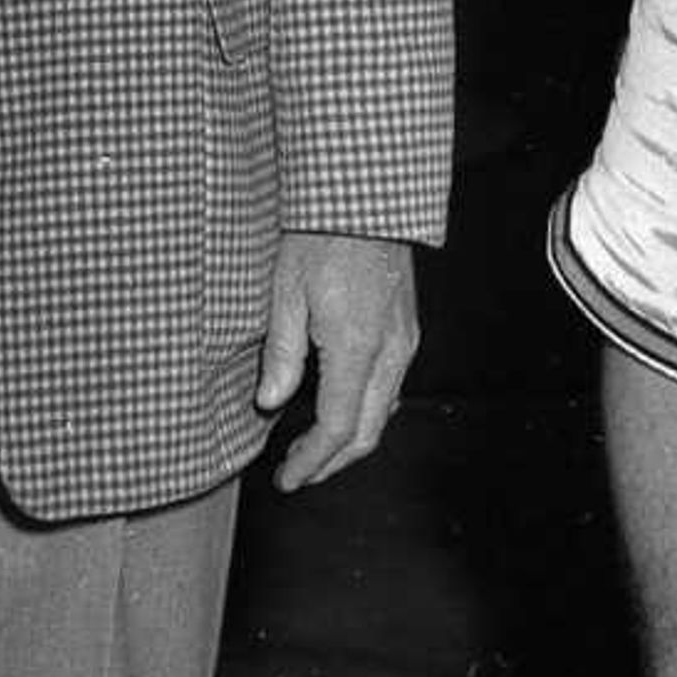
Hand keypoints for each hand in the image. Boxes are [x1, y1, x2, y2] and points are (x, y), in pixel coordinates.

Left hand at [256, 232, 419, 490]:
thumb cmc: (321, 235)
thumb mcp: (285, 291)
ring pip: (383, 412)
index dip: (312, 462)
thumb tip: (269, 403)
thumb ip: (281, 353)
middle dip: (331, 463)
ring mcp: (404, 340)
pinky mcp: (406, 328)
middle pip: (368, 432)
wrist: (367, 197)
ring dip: (349, 440)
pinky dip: (364, 412)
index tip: (286, 479)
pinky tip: (338, 409)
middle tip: (296, 474)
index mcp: (356, 347)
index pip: (337, 428)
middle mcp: (390, 351)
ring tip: (312, 450)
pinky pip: (390, 387)